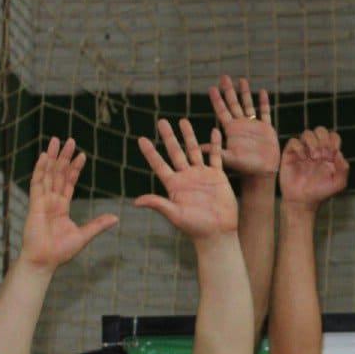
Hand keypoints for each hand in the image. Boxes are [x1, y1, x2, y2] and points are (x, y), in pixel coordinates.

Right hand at [19, 139, 117, 271]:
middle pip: (57, 173)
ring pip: (47, 174)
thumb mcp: (84, 235)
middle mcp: (50, 201)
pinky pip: (37, 183)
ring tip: (56, 140)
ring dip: (52, 157)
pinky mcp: (34, 204)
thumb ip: (97, 224)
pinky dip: (40, 169)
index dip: (74, 168)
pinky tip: (45, 156)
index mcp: (61, 206)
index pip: (68, 182)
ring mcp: (41, 201)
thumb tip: (116, 217)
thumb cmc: (60, 252)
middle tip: (69, 140)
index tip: (82, 155)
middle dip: (63, 157)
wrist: (44, 261)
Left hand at [135, 119, 237, 239]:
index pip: (159, 164)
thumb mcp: (174, 215)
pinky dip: (214, 145)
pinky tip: (214, 132)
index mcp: (173, 185)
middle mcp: (186, 177)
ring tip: (183, 121)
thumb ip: (158, 204)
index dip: (150, 152)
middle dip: (169, 137)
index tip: (141, 139)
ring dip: (189, 136)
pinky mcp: (217, 176)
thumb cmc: (195, 227)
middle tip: (161, 121)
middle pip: (175, 152)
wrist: (217, 232)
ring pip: (194, 150)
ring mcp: (201, 175)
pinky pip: (215, 157)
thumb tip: (136, 202)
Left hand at [208, 74, 278, 178]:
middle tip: (224, 77)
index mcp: (231, 130)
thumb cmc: (244, 167)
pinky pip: (264, 112)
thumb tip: (198, 147)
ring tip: (241, 80)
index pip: (222, 110)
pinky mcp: (266, 128)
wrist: (261, 172)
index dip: (217, 99)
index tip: (211, 88)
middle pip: (233, 103)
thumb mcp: (229, 158)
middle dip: (228, 90)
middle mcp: (240, 125)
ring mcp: (253, 125)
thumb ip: (216, 150)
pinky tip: (262, 92)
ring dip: (244, 93)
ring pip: (248, 105)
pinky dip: (263, 102)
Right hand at [279, 127, 349, 209]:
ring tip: (313, 158)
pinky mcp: (290, 154)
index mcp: (328, 153)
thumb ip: (344, 168)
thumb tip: (339, 153)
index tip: (331, 157)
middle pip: (321, 130)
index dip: (334, 142)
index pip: (333, 136)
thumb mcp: (338, 183)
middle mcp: (315, 149)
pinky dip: (299, 148)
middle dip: (323, 140)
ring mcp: (303, 150)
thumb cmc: (320, 192)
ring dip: (312, 143)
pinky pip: (293, 141)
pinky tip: (302, 159)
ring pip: (307, 133)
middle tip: (322, 156)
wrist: (302, 201)